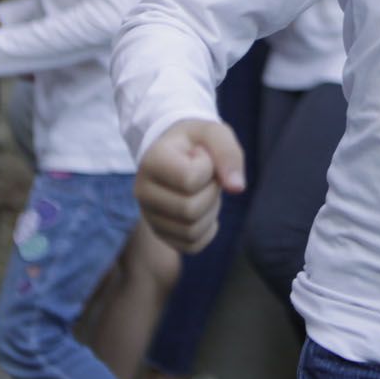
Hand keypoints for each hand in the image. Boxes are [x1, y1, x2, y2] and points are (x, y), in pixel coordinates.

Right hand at [134, 119, 245, 252]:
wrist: (178, 153)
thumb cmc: (197, 142)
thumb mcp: (214, 133)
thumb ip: (228, 153)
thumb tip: (237, 188)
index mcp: (151, 161)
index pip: (189, 179)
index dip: (208, 167)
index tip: (201, 155)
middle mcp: (142, 192)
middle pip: (190, 209)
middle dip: (211, 191)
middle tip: (207, 176)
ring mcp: (149, 216)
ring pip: (191, 231)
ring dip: (211, 210)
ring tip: (203, 189)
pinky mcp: (161, 234)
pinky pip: (192, 245)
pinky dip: (207, 229)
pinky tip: (203, 208)